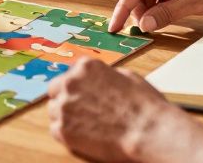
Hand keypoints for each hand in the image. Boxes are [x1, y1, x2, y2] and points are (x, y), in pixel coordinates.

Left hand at [48, 59, 186, 162]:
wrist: (148, 132)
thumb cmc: (144, 106)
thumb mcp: (127, 77)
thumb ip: (105, 75)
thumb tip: (99, 80)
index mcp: (85, 67)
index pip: (69, 74)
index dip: (77, 86)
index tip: (82, 95)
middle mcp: (70, 83)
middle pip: (55, 90)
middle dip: (66, 98)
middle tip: (81, 110)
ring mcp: (64, 107)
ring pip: (54, 110)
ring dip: (66, 116)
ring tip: (86, 125)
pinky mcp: (63, 130)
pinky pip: (56, 129)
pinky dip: (67, 133)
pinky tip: (84, 136)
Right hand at [110, 0, 202, 32]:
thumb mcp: (197, 3)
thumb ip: (168, 13)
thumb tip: (145, 24)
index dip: (123, 7)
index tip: (115, 25)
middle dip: (133, 8)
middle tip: (134, 29)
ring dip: (146, 10)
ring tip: (150, 27)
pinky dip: (157, 10)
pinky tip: (159, 21)